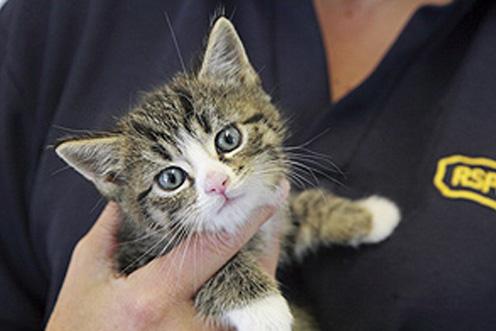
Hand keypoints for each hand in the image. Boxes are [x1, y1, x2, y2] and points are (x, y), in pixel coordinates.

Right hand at [45, 184, 287, 330]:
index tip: (272, 195)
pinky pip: (241, 319)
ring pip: (252, 301)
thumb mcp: (86, 274)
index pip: (213, 249)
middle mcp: (188, 328)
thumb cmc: (78, 327)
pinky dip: (249, 290)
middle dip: (266, 243)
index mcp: (154, 299)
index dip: (247, 219)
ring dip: (261, 265)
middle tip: (274, 210)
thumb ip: (111, 230)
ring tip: (263, 237)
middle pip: (250, 278)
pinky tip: (244, 267)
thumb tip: (128, 194)